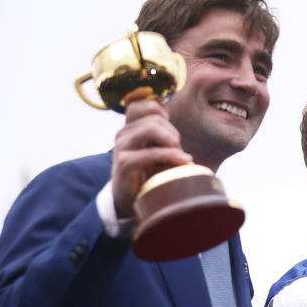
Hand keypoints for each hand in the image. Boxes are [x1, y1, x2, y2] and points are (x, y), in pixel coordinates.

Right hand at [111, 98, 191, 218]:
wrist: (129, 201)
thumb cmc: (147, 175)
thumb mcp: (155, 151)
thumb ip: (162, 136)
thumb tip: (178, 123)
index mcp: (130, 128)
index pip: (142, 104)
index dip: (160, 110)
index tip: (171, 130)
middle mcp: (123, 134)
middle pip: (155, 117)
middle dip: (173, 133)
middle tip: (179, 151)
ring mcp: (122, 147)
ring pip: (152, 128)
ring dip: (172, 142)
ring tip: (179, 157)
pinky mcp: (125, 163)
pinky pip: (152, 152)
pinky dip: (171, 156)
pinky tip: (183, 162)